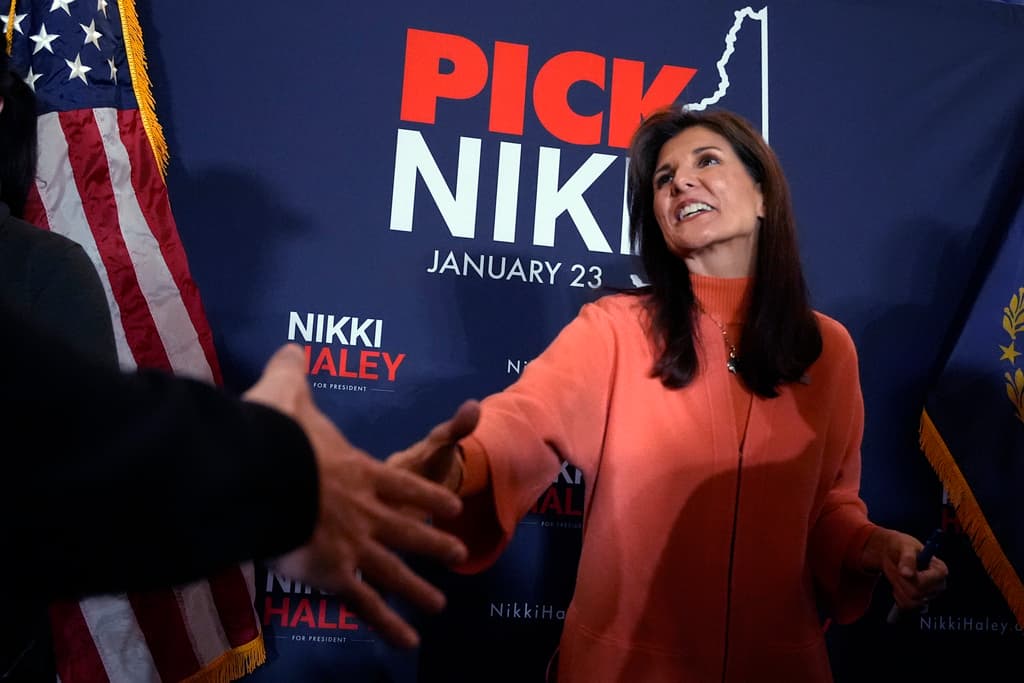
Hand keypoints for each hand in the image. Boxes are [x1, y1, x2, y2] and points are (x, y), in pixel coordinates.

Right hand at [244, 343, 468, 648]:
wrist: (265, 474)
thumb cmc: (277, 434)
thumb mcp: (288, 395)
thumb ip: (293, 373)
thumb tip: (292, 346)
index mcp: (362, 472)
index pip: (405, 485)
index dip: (428, 497)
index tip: (452, 507)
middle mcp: (368, 510)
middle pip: (409, 530)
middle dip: (434, 543)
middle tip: (458, 553)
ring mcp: (355, 544)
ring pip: (396, 571)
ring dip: (418, 588)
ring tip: (439, 604)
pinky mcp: (334, 572)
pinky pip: (365, 603)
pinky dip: (387, 624)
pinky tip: (409, 642)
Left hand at [862, 527, 948, 610]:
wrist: (892, 553)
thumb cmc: (901, 546)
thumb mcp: (904, 546)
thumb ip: (907, 558)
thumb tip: (907, 574)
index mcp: (940, 570)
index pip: (924, 583)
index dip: (910, 577)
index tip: (903, 568)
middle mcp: (938, 585)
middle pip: (916, 593)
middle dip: (902, 582)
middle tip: (899, 570)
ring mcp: (930, 595)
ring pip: (911, 602)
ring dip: (899, 589)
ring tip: (899, 577)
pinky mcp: (921, 601)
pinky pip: (907, 606)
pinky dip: (899, 597)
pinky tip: (898, 586)